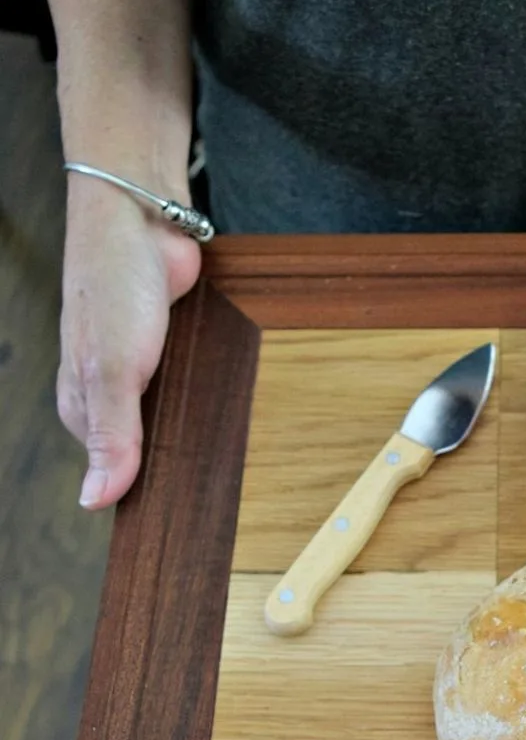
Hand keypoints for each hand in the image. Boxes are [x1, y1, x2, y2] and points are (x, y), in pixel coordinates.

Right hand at [57, 173, 201, 508]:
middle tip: (212, 493)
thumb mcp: (112, 371)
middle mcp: (108, 392)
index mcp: (82, 406)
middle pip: (142, 448)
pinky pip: (190, 388)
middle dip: (173, 463)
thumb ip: (110, 436)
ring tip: (228, 462)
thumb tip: (92, 500)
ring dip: (194, 431)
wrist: (143, 217)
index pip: (110, 471)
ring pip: (170, 419)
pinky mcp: (171, 350)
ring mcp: (140, 370)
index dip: (142, 492)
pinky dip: (205, 397)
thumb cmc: (113, 285)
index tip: (177, 522)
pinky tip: (229, 411)